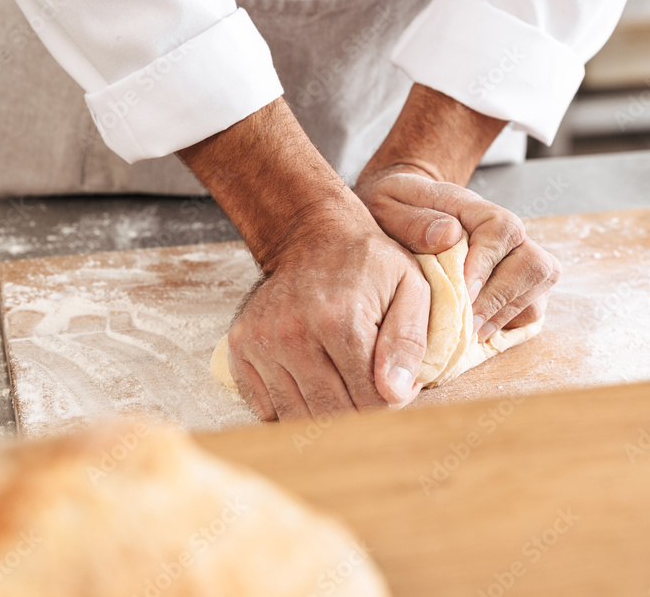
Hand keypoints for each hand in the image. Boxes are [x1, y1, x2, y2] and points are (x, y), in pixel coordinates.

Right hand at [177, 99, 430, 420]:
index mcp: (341, 320)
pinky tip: (309, 378)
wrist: (310, 233)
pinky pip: (266, 408)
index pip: (371, 400)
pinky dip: (291, 405)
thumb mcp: (410, 288)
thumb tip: (396, 394)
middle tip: (371, 386)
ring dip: (325, 411)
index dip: (391, 400)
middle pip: (334, 414)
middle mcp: (293, 333)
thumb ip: (409, 342)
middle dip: (360, 411)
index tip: (396, 382)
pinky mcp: (240, 348)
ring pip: (298, 418)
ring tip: (341, 380)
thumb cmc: (368, 263)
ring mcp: (261, 342)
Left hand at [356, 168, 559, 339]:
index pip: (502, 228)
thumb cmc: (392, 209)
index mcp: (473, 209)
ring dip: (506, 314)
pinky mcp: (516, 286)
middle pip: (534, 263)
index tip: (464, 289)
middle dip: (501, 298)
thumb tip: (448, 236)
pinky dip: (509, 323)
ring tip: (470, 332)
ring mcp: (514, 259)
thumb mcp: (386, 206)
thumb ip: (413, 221)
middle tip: (467, 322)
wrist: (399, 213)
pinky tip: (476, 332)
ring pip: (538, 288)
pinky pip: (531, 307)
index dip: (487, 262)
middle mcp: (504, 234)